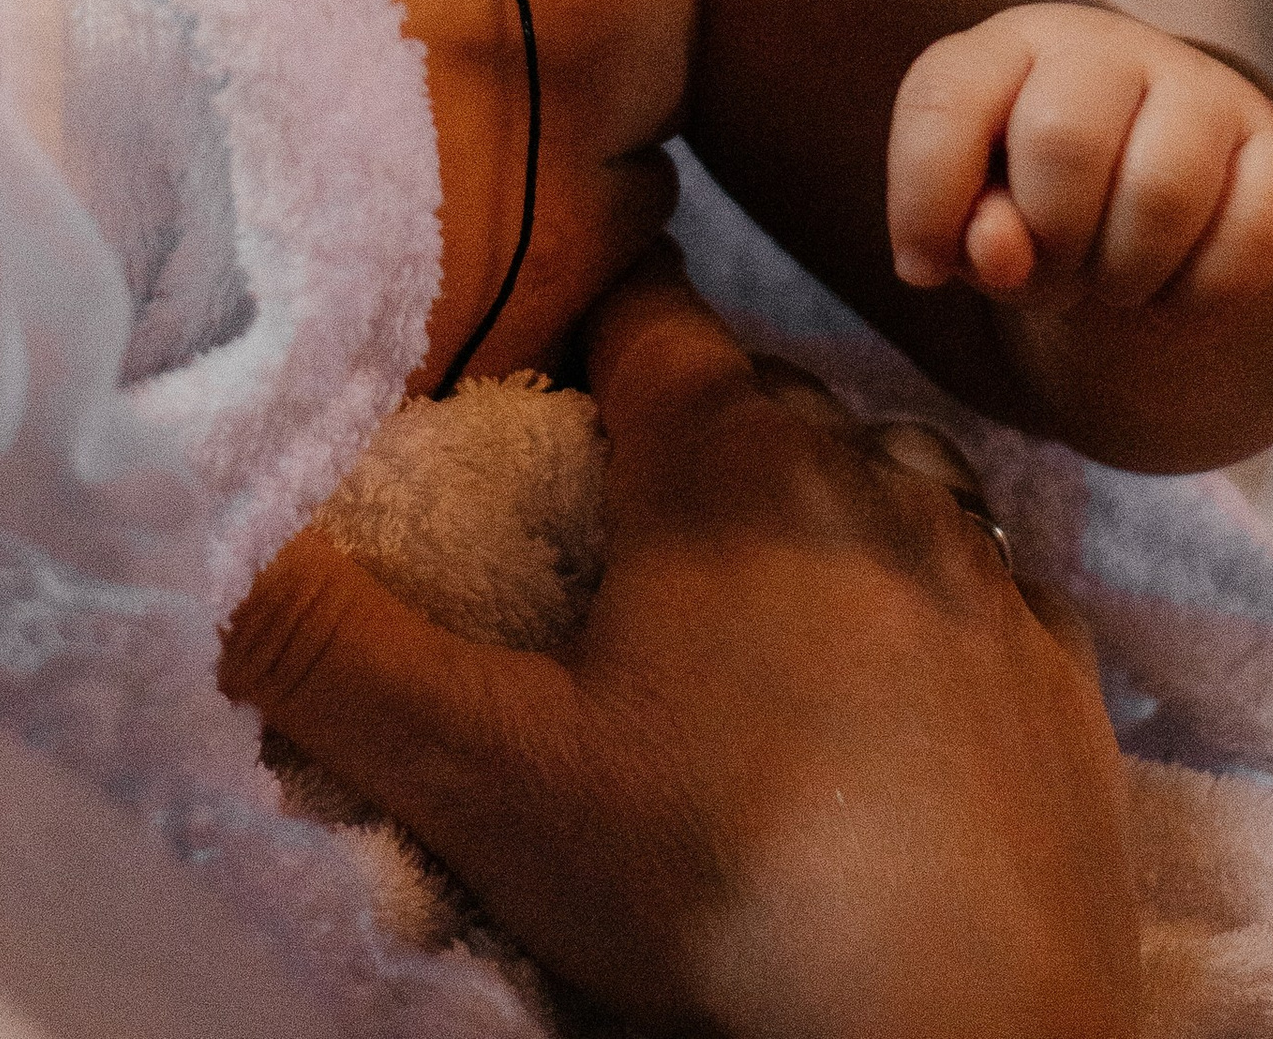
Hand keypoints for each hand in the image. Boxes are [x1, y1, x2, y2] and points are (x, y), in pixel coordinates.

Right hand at [220, 254, 1135, 1038]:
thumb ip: (333, 649)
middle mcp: (863, 461)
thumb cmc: (717, 885)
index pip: (637, 306)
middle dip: (680, 450)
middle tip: (615, 560)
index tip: (540, 402)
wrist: (961, 1034)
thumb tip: (215, 548)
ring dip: (805, 530)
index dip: (580, 337)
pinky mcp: (1058, 659)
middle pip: (745, 399)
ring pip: (864, 486)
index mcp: (721, 449)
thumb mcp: (485, 776)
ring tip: (743, 644)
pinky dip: (912, 625)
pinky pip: (967, 589)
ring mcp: (980, 556)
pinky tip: (870, 720)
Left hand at [889, 2, 1272, 310]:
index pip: (944, 99)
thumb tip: (998, 249)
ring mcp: (1201, 84)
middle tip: (1056, 270)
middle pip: (1063, 142)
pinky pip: (1253, 234)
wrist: (1148, 202)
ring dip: (1126, 276)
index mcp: (1008, 45)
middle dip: (1048, 245)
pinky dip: (1204, 293)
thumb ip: (958, 230)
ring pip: (1163, 190)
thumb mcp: (971, 218)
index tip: (925, 264)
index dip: (924, 202)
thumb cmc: (1036, 201)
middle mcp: (1105, 43)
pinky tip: (1179, 281)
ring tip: (1114, 276)